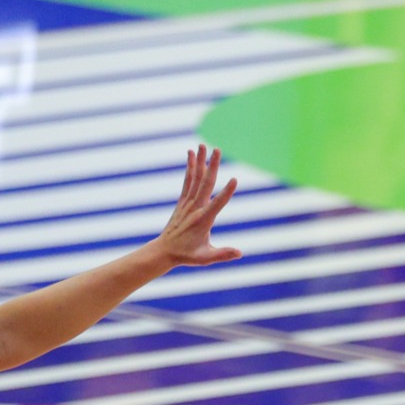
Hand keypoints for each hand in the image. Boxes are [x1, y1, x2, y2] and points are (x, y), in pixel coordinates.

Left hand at [151, 146, 241, 267]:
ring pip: (195, 178)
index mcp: (203, 220)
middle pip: (205, 183)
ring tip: (203, 146)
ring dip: (199, 161)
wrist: (164, 250)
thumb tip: (240, 253)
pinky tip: (191, 155)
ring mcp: (187, 203)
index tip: (234, 180)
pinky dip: (190, 167)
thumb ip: (223, 254)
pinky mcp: (183, 201)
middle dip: (212, 166)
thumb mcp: (206, 258)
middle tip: (217, 149)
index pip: (217, 203)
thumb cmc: (187, 255)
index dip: (226, 192)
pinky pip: (188, 181)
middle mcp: (195, 208)